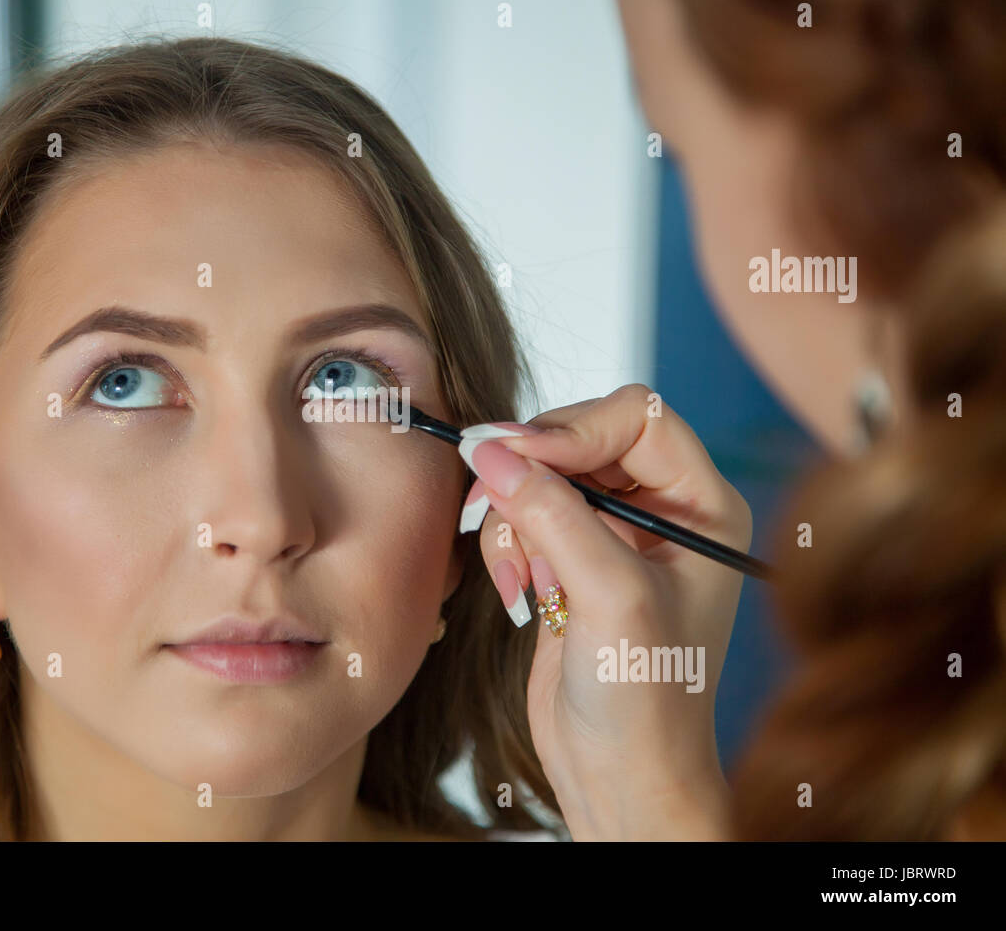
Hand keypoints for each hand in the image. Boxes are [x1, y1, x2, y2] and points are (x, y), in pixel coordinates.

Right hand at [458, 384, 750, 839]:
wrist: (620, 773)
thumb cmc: (648, 700)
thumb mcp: (609, 596)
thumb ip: (554, 514)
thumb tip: (494, 451)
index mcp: (702, 506)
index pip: (635, 419)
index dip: (574, 428)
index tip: (518, 454)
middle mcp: (660, 511)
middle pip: (579, 440)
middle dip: (532, 474)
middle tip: (489, 500)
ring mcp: (612, 536)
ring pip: (541, 477)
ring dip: (513, 520)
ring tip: (521, 581)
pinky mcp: (569, 562)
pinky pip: (522, 517)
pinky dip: (507, 547)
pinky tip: (521, 595)